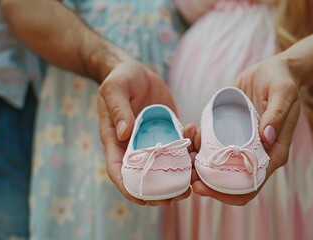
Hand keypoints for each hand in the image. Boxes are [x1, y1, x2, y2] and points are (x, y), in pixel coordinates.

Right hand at [97, 61, 190, 204]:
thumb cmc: (120, 79)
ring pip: (167, 164)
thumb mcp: (115, 89)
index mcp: (116, 141)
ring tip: (197, 175)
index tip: (144, 200)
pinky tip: (197, 139)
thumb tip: (124, 134)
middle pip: (146, 176)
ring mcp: (153, 140)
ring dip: (181, 173)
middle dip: (162, 190)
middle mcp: (135, 146)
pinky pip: (179, 146)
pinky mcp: (168, 131)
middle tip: (180, 195)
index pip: (119, 171)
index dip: (130, 189)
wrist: (135, 70)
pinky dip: (190, 149)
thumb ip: (118, 110)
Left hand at [188, 56, 301, 204]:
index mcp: (274, 153)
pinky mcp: (231, 132)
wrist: (274, 69)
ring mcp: (242, 144)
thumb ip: (277, 113)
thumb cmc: (282, 80)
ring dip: (198, 160)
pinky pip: (212, 145)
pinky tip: (191, 129)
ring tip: (189, 140)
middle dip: (205, 180)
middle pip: (230, 181)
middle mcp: (257, 154)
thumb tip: (267, 137)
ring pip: (217, 164)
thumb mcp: (283, 91)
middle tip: (186, 171)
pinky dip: (199, 143)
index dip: (226, 192)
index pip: (250, 185)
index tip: (202, 186)